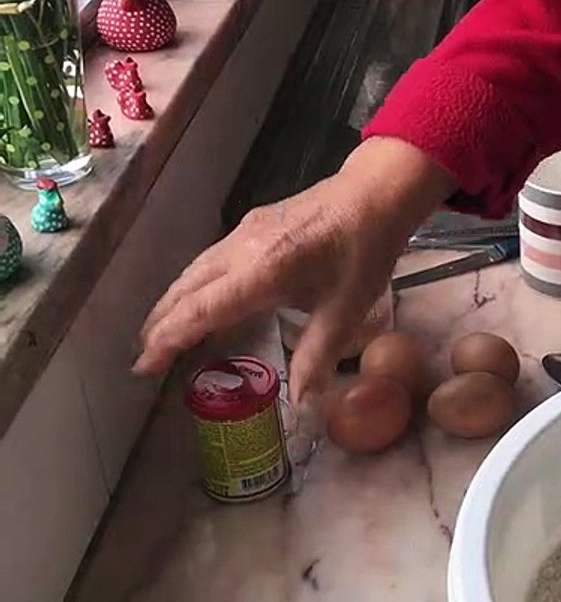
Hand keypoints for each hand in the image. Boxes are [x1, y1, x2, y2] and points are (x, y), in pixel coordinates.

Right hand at [134, 137, 453, 406]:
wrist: (375, 193)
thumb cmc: (364, 253)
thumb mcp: (346, 311)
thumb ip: (317, 359)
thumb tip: (301, 407)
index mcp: (262, 272)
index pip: (200, 310)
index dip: (169, 339)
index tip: (146, 366)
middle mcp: (241, 249)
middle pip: (186, 289)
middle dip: (160, 324)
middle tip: (145, 358)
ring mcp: (243, 232)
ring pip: (194, 271)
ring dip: (173, 302)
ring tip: (161, 332)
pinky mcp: (251, 223)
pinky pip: (209, 258)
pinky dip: (193, 284)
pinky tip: (200, 298)